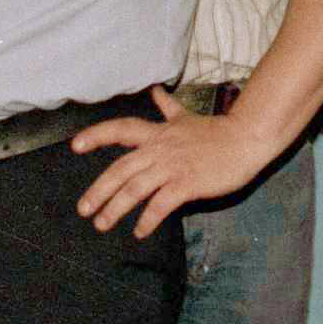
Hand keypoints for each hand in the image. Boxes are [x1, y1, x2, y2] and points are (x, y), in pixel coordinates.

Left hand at [72, 87, 275, 236]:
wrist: (247, 138)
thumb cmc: (218, 131)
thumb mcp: (187, 116)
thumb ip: (168, 108)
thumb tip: (156, 91)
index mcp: (158, 133)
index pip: (120, 129)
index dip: (96, 136)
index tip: (75, 146)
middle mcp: (160, 148)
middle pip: (120, 168)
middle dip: (99, 190)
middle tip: (84, 209)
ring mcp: (173, 166)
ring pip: (135, 188)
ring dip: (116, 208)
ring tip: (102, 224)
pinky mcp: (187, 183)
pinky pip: (160, 204)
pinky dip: (147, 220)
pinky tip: (140, 232)